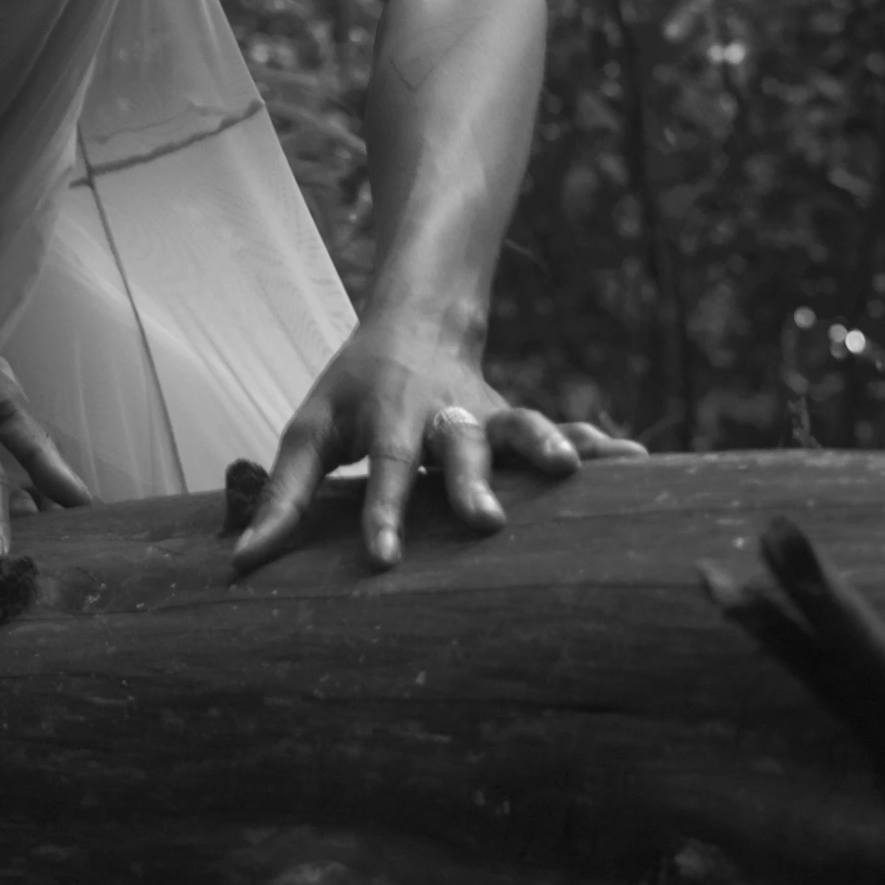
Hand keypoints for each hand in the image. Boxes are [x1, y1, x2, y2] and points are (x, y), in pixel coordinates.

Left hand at [233, 314, 644, 574]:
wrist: (416, 322)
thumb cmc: (354, 389)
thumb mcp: (311, 429)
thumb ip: (285, 495)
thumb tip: (245, 562)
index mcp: (388, 417)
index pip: (384, 468)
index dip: (383, 513)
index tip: (385, 560)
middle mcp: (444, 414)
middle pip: (459, 447)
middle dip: (473, 483)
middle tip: (485, 523)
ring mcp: (487, 414)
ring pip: (520, 425)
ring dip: (547, 445)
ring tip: (574, 471)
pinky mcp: (516, 419)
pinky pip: (561, 428)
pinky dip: (599, 444)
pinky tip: (638, 462)